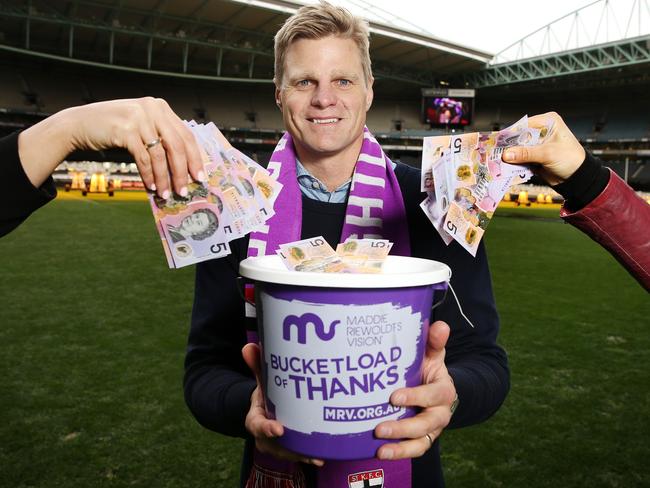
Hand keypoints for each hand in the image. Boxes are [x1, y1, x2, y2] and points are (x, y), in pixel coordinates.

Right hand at [18, 97, 204, 197]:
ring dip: (164, 178)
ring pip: (160, 155)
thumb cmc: (114, 129)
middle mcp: (152, 109)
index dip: (195, 158)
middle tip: (185, 190)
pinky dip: (149, 175)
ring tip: (166, 194)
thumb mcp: (141, 125)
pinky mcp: (125, 130)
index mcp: (161, 108)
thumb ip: (161, 136)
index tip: (199, 177)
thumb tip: (184, 166)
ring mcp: (139, 118)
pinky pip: (144, 159)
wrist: (79, 124)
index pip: (186, 135)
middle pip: (177, 146)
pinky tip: (151, 187)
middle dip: (182, 172)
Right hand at [241, 343, 324, 466]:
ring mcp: (277, 443)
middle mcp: (265, 435)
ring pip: (287, 452)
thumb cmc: (267, 394)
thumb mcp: (262, 381)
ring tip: (317, 453)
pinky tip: (321, 456)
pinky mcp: (289, 447)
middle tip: (302, 445)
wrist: (268, 409)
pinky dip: (308, 456)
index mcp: (255, 418)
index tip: (279, 429)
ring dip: (301, 454)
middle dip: (287, 447)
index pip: (257, 425)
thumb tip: (249, 346)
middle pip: (274, 444)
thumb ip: (258, 365)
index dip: (266, 428)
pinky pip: (297, 454)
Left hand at [374, 321, 456, 459]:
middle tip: (379, 427)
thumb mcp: (433, 354)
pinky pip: (416, 450)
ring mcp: (432, 428)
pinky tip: (381, 453)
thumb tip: (440, 325)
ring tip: (380, 448)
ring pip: (421, 441)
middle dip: (404, 427)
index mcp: (444, 390)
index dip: (416, 397)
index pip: (435, 395)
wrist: (436, 387)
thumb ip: (434, 341)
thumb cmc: (428, 368)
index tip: (394, 397)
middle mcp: (441, 412)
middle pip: (427, 423)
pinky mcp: (423, 438)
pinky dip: (400, 453)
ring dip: (401, 446)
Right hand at [501, 112, 585, 185]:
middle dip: (509, 146)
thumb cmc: (571, 159)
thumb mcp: (548, 154)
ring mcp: (536, 144)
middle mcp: (541, 131)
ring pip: (517, 148)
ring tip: (498, 161)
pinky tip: (505, 167)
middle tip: (496, 153)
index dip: (511, 134)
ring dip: (510, 156)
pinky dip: (513, 163)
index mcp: (548, 122)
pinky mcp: (533, 156)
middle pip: (519, 137)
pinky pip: (519, 158)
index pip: (524, 125)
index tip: (498, 142)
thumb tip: (507, 154)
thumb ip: (526, 153)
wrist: (578, 178)